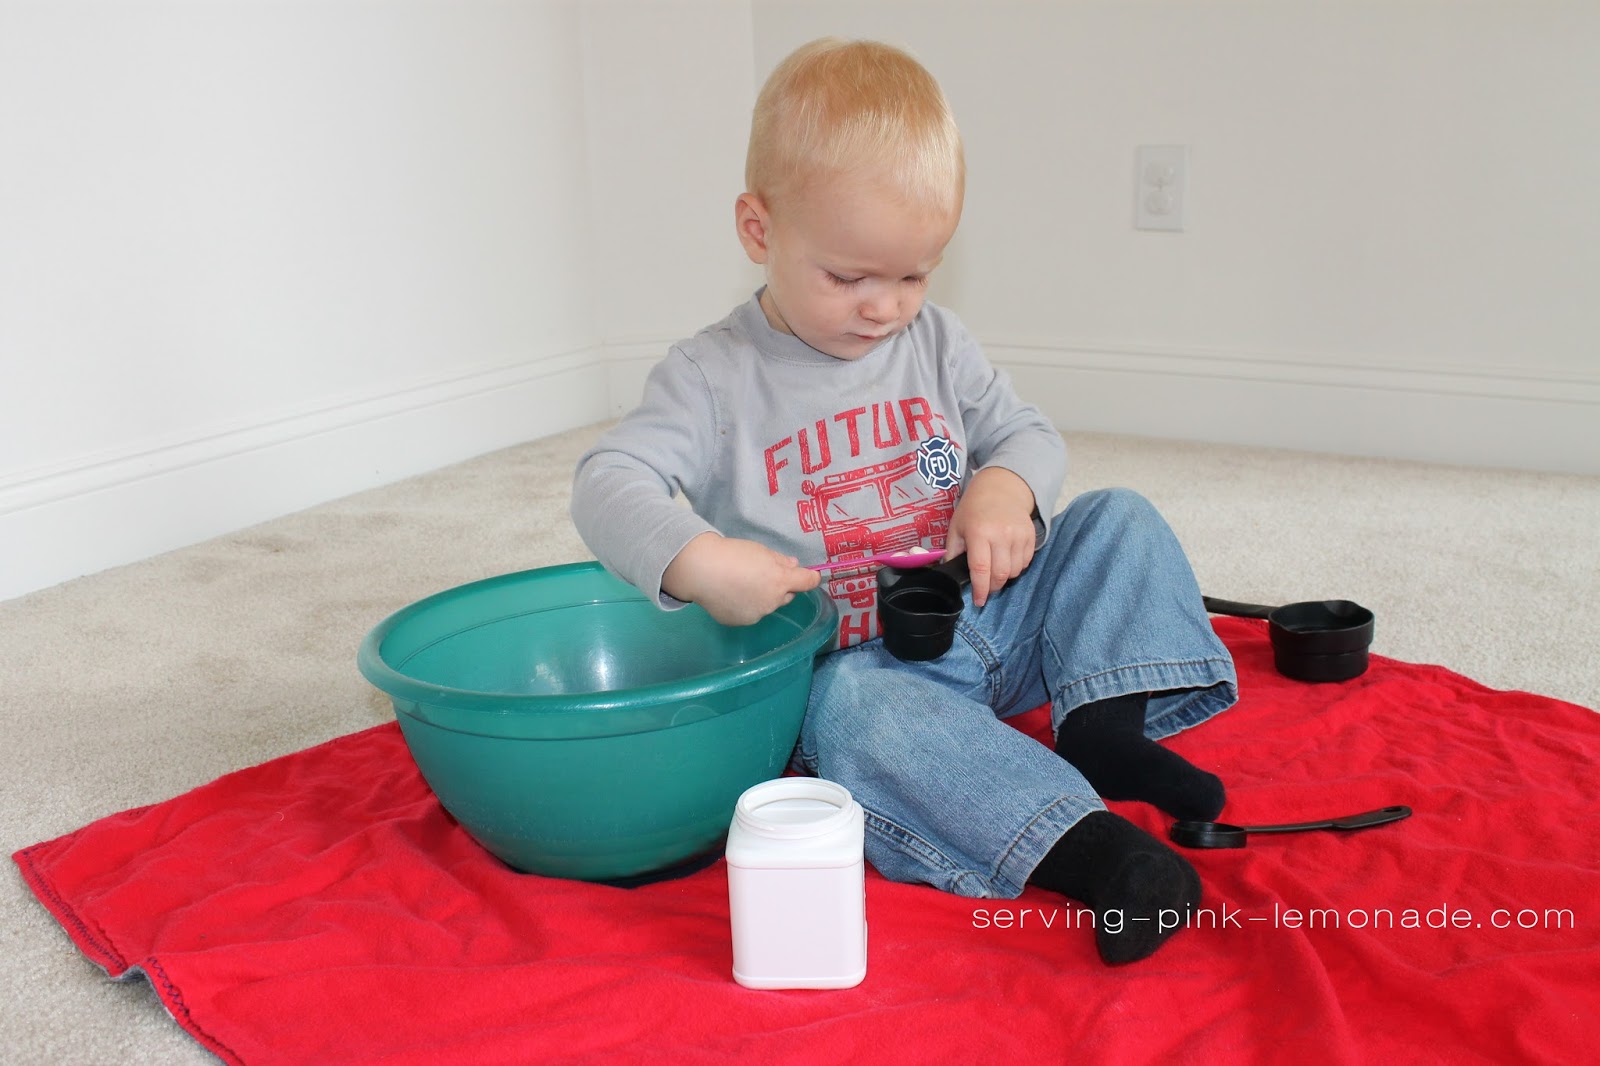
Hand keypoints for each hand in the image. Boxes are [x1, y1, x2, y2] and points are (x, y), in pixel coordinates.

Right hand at [662, 533, 821, 626]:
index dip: (811, 578)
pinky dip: (746, 605)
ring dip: (763, 597)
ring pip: (768, 606)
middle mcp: (772, 602)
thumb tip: (793, 566)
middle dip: (782, 587)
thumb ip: (780, 560)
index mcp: (780, 581)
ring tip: (742, 584)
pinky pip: (750, 613)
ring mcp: (756, 614)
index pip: (807, 582)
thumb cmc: (732, 554)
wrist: (701, 570)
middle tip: (764, 575)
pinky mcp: (740, 622)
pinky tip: (731, 594)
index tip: (812, 576)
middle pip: (787, 596)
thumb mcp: (760, 551)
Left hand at [944, 467, 1037, 606]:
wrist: (1001, 488)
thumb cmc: (974, 509)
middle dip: (992, 587)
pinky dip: (1015, 567)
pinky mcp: (1031, 536)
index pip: (981, 569)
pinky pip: (1025, 563)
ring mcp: (1018, 535)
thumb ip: (952, 552)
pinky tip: (1006, 560)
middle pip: (1000, 575)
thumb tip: (948, 574)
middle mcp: (1001, 535)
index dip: (980, 590)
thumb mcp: (956, 527)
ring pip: (1014, 571)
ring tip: (995, 570)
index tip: (978, 601)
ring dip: (1004, 578)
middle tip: (985, 586)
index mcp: (979, 533)